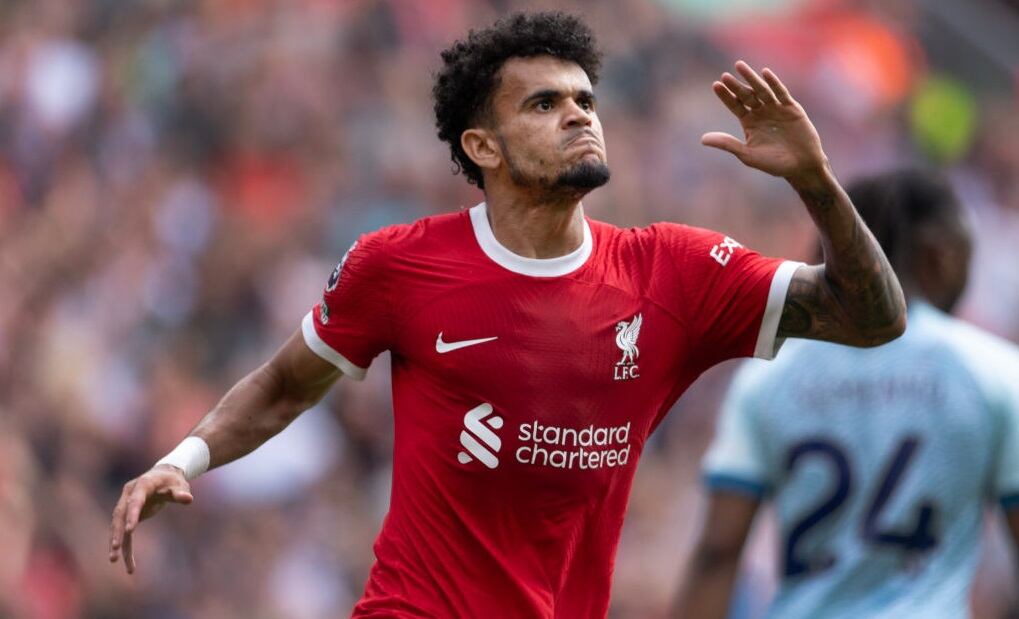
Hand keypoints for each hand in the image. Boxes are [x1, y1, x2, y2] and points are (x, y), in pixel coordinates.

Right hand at [109, 464, 192, 573]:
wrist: (163, 475)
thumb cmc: (173, 481)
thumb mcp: (180, 485)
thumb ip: (181, 493)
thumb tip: (188, 499)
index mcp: (142, 485)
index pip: (135, 501)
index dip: (132, 514)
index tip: (131, 530)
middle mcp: (129, 494)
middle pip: (120, 515)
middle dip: (117, 532)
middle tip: (115, 548)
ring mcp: (126, 505)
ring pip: (118, 525)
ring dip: (116, 542)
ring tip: (114, 560)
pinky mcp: (129, 515)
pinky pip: (125, 532)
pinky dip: (126, 547)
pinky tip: (128, 564)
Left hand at [702, 61, 827, 181]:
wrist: (801, 166)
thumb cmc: (773, 164)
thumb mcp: (747, 154)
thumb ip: (727, 144)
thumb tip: (702, 139)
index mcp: (749, 122)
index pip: (735, 105)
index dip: (725, 96)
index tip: (715, 85)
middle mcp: (761, 112)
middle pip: (746, 95)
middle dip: (736, 85)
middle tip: (725, 75)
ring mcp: (776, 108)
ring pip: (761, 90)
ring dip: (751, 78)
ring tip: (739, 66)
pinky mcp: (791, 108)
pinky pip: (781, 93)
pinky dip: (773, 83)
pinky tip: (765, 73)